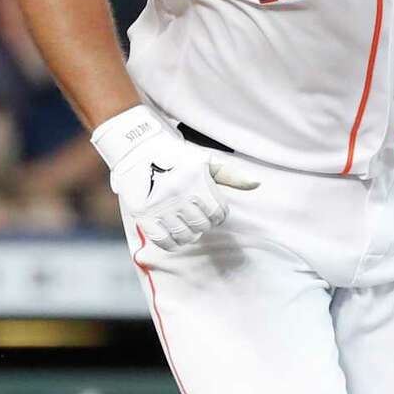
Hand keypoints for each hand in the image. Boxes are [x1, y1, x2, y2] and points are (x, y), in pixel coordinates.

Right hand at [93, 106, 257, 250]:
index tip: (212, 211)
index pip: (218, 213)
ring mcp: (160, 206)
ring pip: (184, 235)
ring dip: (190, 235)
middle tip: (198, 218)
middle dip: (204, 224)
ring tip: (187, 227)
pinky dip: (172, 244)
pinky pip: (163, 240)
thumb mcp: (205, 161)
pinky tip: (175, 238)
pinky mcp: (143, 215)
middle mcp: (179, 195)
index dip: (218, 214)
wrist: (137, 149)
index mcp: (196, 182)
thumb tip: (256, 183)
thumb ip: (231, 175)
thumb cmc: (176, 155)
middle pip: (202, 225)